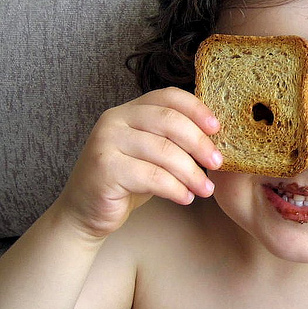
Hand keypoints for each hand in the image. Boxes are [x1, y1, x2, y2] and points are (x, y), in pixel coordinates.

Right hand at [58, 87, 221, 237]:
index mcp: (130, 109)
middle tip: (218, 163)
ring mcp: (106, 142)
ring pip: (163, 151)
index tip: (217, 128)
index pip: (169, 96)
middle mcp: (115, 119)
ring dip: (191, 173)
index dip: (196, 109)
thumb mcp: (152, 154)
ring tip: (206, 190)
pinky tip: (186, 198)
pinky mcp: (104, 168)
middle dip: (199, 143)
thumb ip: (173, 139)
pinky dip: (175, 189)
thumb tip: (216, 137)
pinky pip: (151, 176)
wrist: (87, 212)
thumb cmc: (128, 181)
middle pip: (169, 121)